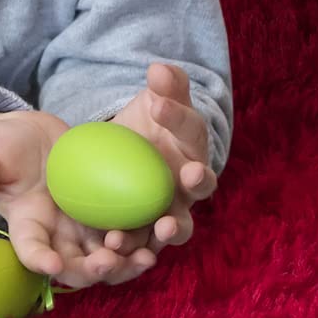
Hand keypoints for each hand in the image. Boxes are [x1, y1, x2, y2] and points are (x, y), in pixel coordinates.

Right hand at [0, 109, 158, 287]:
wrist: (29, 141)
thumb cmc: (1, 150)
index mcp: (25, 227)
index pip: (30, 250)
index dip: (40, 259)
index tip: (52, 263)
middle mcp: (57, 236)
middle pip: (76, 266)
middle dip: (93, 270)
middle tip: (109, 262)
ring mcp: (83, 227)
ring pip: (107, 256)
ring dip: (125, 262)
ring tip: (145, 256)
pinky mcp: (107, 210)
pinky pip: (129, 230)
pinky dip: (144, 235)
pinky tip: (163, 228)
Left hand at [110, 62, 217, 251]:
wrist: (135, 155)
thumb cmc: (153, 124)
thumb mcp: (161, 97)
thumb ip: (167, 83)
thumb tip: (158, 68)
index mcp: (194, 144)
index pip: (190, 129)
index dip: (177, 117)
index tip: (158, 105)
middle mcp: (190, 183)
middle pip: (202, 186)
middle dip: (199, 181)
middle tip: (192, 174)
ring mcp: (172, 211)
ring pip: (180, 226)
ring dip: (173, 228)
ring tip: (163, 227)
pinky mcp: (147, 234)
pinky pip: (145, 246)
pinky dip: (135, 249)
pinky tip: (115, 245)